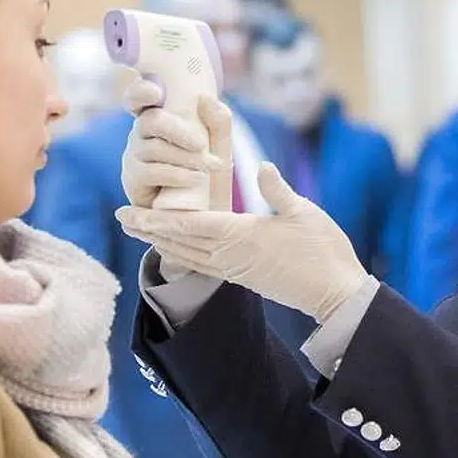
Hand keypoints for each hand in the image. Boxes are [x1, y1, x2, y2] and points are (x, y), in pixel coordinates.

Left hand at [117, 163, 369, 322]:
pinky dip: (183, 253)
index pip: (188, 224)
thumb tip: (261, 165)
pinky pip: (202, 264)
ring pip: (188, 254)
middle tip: (122, 218)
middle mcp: (230, 255)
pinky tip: (176, 248)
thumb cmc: (323, 250)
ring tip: (140, 231)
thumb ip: (277, 190)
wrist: (335, 292)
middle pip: (179, 241)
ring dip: (161, 242)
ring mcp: (235, 268)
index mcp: (240, 235)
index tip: (129, 212)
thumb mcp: (303, 212)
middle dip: (148, 229)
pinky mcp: (243, 277)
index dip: (156, 217)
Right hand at [120, 77, 233, 212]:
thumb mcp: (219, 145)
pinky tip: (196, 179)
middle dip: (178, 131)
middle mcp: (141, 133)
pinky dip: (177, 174)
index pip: (139, 96)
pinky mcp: (133, 179)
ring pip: (155, 148)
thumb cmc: (207, 171)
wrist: (202, 210)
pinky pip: (151, 172)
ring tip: (210, 167)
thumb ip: (219, 121)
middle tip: (201, 145)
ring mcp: (134, 155)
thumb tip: (205, 98)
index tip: (156, 92)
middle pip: (151, 121)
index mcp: (158, 116)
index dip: (141, 91)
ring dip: (186, 157)